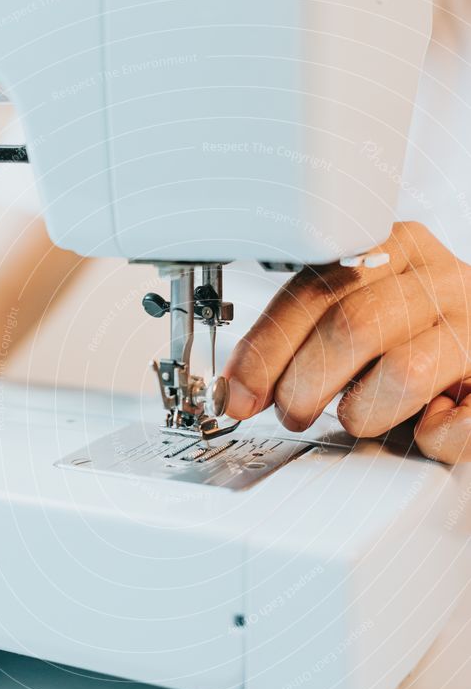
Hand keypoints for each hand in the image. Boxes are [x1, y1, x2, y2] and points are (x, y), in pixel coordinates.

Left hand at [223, 222, 470, 462]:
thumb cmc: (411, 332)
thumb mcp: (354, 310)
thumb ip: (300, 336)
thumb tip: (239, 390)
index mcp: (394, 250)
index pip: (314, 290)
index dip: (267, 349)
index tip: (240, 394)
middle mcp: (440, 280)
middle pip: (352, 326)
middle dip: (305, 385)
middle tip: (293, 412)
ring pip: (404, 372)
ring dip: (363, 411)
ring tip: (359, 415)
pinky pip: (460, 423)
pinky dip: (431, 438)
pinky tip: (422, 428)